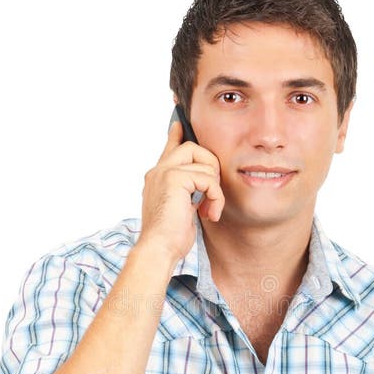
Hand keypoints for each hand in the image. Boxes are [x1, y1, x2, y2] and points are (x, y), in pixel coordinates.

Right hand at [137, 119, 224, 264]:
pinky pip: (208, 179)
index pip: (169, 149)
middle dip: (211, 166)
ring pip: (205, 163)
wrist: (159, 249)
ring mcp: (165, 173)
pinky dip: (215, 197)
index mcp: (157, 178)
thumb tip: (201, 185)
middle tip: (212, 193)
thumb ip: (187, 193)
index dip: (176, 135)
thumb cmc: (170, 238)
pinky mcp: (174, 178)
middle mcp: (158, 172)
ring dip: (215, 190)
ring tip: (209, 210)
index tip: (180, 123)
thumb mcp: (181, 210)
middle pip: (192, 147)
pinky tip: (209, 214)